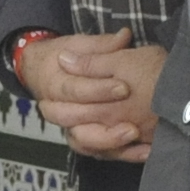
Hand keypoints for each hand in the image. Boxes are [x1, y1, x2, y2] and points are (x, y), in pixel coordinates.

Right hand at [24, 30, 163, 162]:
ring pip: (85, 142)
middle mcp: (58, 109)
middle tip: (132, 123)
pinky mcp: (86, 140)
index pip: (76, 91)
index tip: (124, 87)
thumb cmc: (65, 57)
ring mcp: (71, 126)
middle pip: (77, 123)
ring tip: (135, 136)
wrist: (45, 72)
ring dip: (111, 143)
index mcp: (55, 84)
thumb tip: (123, 36)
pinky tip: (144, 150)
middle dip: (105, 123)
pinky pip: (100, 153)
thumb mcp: (80, 44)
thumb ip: (102, 45)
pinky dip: (122, 153)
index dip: (100, 90)